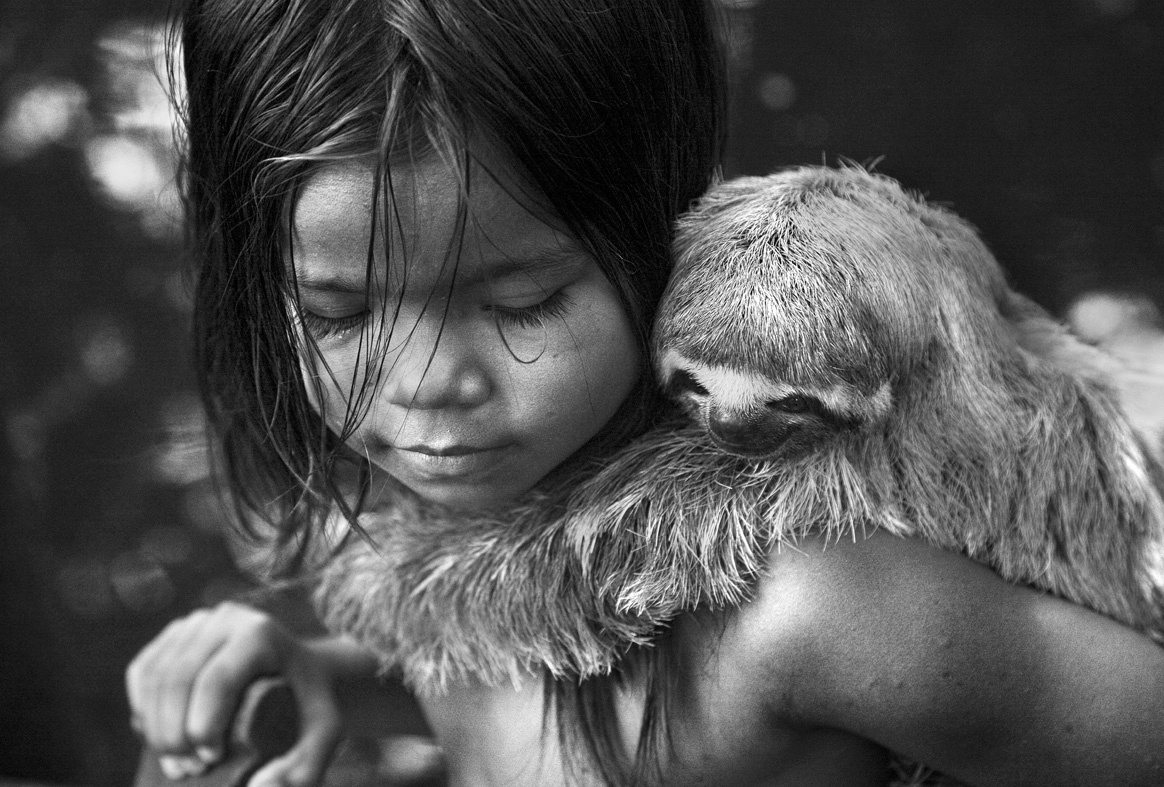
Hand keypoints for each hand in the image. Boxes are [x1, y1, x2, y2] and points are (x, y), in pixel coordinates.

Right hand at [126, 602, 345, 786]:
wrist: (303, 673)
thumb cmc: (312, 706)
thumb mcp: (325, 736)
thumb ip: (304, 769)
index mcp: (261, 633)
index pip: (215, 681)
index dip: (202, 727)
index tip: (211, 760)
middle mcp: (226, 618)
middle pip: (178, 680)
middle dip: (173, 734)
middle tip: (190, 771)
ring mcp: (197, 622)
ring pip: (154, 677)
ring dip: (154, 728)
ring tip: (177, 764)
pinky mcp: (176, 634)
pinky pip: (142, 672)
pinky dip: (142, 710)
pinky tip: (158, 737)